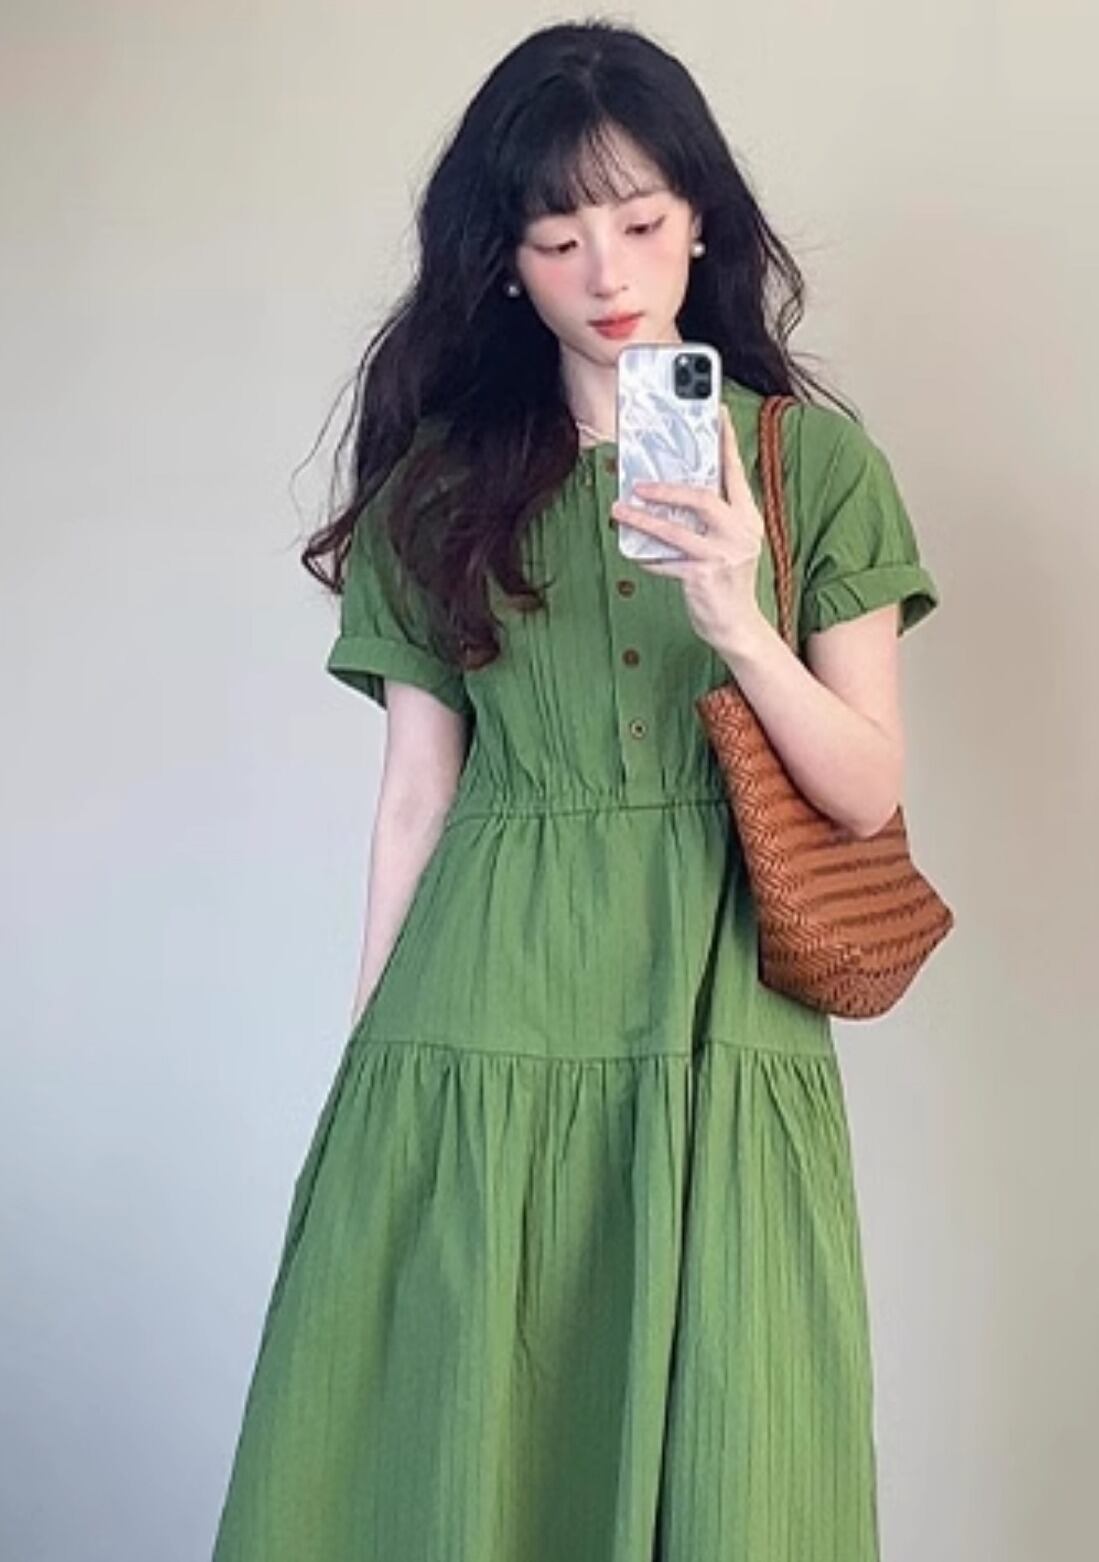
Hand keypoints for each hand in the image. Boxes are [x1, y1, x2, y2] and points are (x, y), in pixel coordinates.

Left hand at [609, 404, 766, 656]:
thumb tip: (673, 492)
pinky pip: (667, 562)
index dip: (726, 442)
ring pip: (677, 531)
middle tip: (639, 485)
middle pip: (703, 498)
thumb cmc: (728, 583)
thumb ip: (712, 519)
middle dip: (667, 488)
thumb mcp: (730, 544)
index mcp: (748, 519)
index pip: (736, 473)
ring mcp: (724, 556)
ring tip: (619, 511)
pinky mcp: (705, 578)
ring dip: (644, 520)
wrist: (739, 628)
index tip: (719, 413)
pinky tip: (635, 554)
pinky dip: (649, 557)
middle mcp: (741, 533)